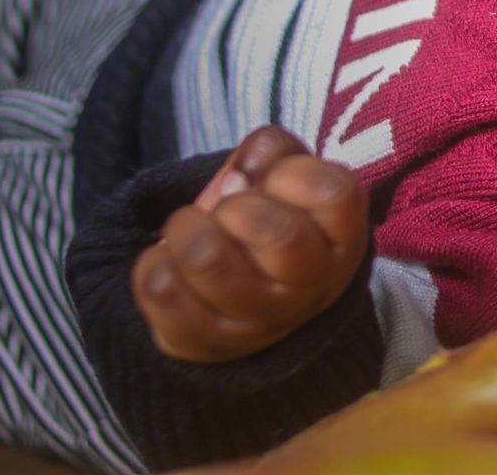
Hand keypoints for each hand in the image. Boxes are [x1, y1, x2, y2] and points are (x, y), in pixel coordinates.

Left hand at [132, 126, 368, 362]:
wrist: (248, 302)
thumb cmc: (271, 221)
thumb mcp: (284, 178)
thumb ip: (271, 153)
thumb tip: (239, 176)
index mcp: (342, 238)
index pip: (334, 194)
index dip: (294, 174)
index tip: (275, 180)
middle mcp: (312, 286)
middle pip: (278, 234)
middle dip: (237, 206)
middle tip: (227, 209)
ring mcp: (260, 321)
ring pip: (208, 260)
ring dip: (186, 229)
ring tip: (191, 229)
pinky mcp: (207, 343)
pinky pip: (161, 288)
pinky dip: (154, 261)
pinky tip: (169, 262)